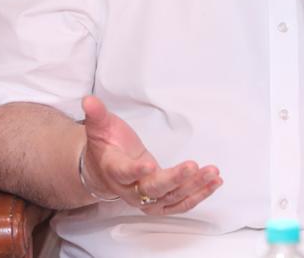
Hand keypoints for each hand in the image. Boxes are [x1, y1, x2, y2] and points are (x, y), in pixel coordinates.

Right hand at [80, 96, 222, 214]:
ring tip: (213, 173)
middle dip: (174, 179)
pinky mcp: (160, 200)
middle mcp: (130, 189)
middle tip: (193, 166)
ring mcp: (147, 198)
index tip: (149, 164)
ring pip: (171, 198)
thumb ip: (96, 114)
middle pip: (153, 190)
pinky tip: (215, 182)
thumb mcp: (99, 127)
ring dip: (193, 187)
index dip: (135, 170)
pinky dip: (198, 195)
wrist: (103, 171)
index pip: (124, 172)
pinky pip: (180, 203)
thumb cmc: (105, 147)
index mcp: (114, 170)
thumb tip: (88, 100)